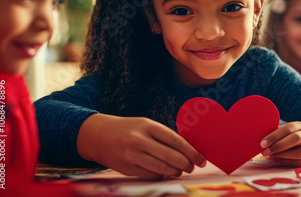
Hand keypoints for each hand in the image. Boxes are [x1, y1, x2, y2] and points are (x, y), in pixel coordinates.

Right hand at [77, 114, 205, 178]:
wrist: (98, 136)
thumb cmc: (129, 129)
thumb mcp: (146, 125)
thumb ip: (164, 136)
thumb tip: (187, 151)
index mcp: (147, 125)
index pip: (176, 141)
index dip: (191, 152)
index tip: (201, 159)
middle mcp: (139, 140)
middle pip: (171, 156)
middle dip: (186, 164)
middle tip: (192, 167)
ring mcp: (132, 155)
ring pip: (162, 168)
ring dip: (175, 171)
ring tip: (179, 170)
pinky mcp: (127, 168)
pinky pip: (150, 175)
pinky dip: (161, 174)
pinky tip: (163, 171)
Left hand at [260, 121, 300, 166]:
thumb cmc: (288, 137)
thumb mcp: (283, 132)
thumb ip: (274, 134)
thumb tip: (261, 141)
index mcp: (299, 126)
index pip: (288, 128)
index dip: (274, 136)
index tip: (262, 143)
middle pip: (296, 139)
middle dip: (278, 146)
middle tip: (265, 152)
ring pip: (298, 153)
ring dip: (282, 155)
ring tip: (271, 156)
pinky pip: (297, 163)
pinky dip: (285, 162)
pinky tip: (277, 160)